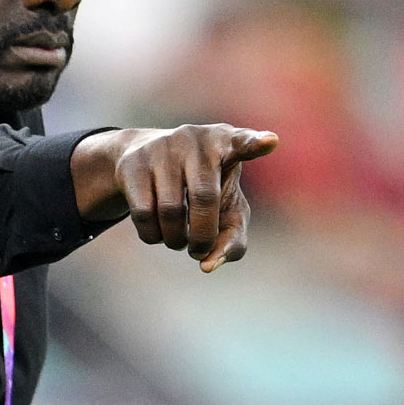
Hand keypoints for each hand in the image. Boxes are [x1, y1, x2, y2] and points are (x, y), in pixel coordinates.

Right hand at [71, 124, 276, 271]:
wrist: (146, 158)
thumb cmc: (203, 188)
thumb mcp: (226, 210)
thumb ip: (232, 239)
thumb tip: (207, 265)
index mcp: (226, 143)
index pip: (242, 142)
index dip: (254, 143)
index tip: (270, 141)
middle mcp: (195, 139)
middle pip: (204, 198)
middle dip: (203, 236)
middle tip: (199, 249)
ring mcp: (162, 149)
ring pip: (170, 211)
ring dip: (176, 240)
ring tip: (179, 239)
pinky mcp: (133, 164)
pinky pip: (144, 214)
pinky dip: (153, 236)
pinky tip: (158, 233)